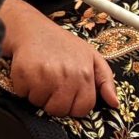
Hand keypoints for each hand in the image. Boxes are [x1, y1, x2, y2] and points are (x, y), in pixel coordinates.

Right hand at [2, 0, 118, 117]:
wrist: (33, 28)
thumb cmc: (63, 45)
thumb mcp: (90, 56)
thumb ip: (105, 80)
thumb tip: (114, 103)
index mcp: (84, 73)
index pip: (82, 108)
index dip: (74, 103)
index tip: (68, 92)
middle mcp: (66, 75)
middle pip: (60, 110)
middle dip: (54, 100)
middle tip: (52, 82)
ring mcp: (45, 75)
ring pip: (41, 105)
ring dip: (38, 94)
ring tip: (41, 76)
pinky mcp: (24, 74)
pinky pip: (24, 96)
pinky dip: (24, 88)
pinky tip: (30, 73)